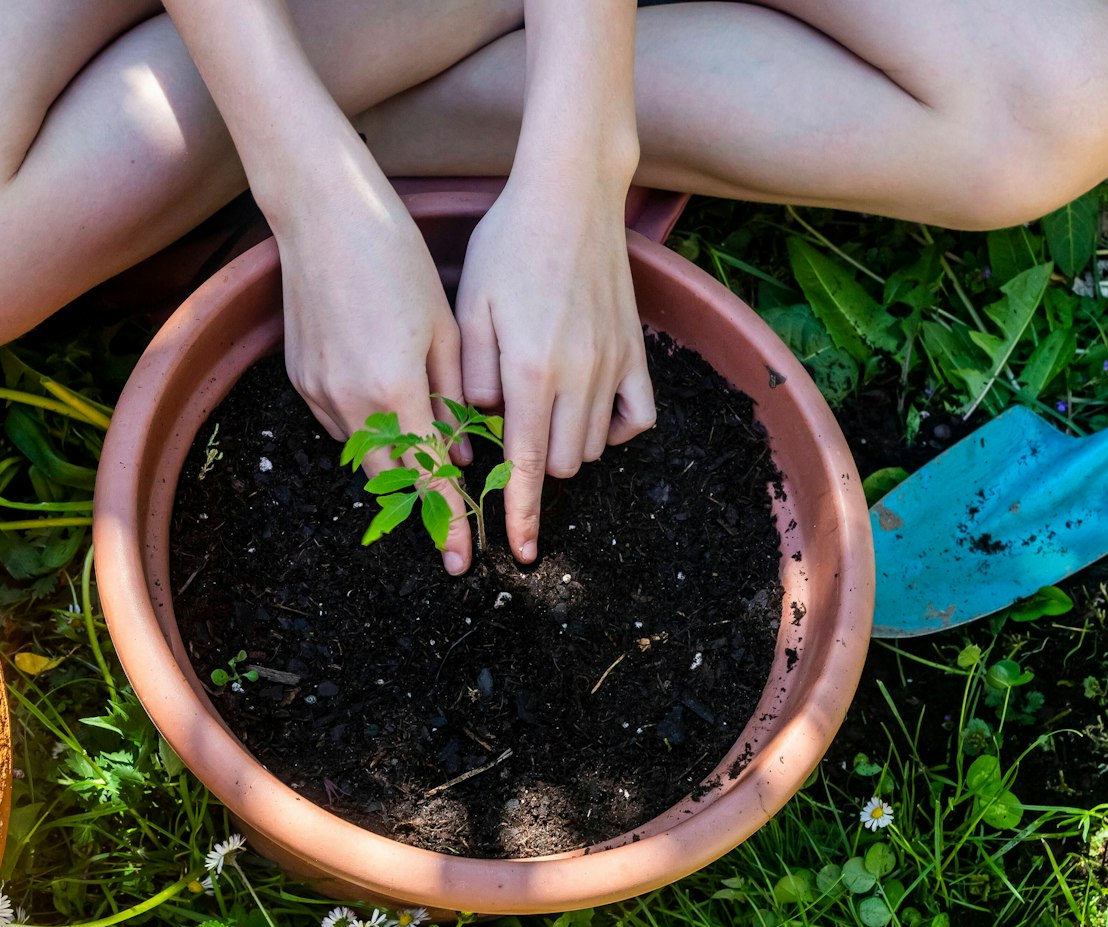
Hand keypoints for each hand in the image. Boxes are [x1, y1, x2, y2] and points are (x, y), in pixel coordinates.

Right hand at [278, 192, 474, 574]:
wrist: (322, 214)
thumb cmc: (395, 257)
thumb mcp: (443, 326)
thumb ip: (453, 396)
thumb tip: (461, 452)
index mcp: (394, 388)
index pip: (427, 474)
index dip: (447, 519)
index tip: (463, 557)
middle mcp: (349, 399)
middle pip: (389, 478)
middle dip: (419, 506)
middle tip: (450, 528)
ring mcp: (317, 390)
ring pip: (362, 452)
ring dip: (393, 465)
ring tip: (424, 464)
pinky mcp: (299, 377)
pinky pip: (338, 424)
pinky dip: (367, 431)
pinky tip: (388, 414)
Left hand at [456, 180, 655, 562]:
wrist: (571, 194)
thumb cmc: (507, 244)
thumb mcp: (469, 306)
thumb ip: (470, 374)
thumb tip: (478, 427)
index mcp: (530, 370)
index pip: (527, 464)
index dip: (522, 513)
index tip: (520, 551)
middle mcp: (578, 375)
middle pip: (564, 463)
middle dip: (535, 467)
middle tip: (508, 434)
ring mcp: (614, 364)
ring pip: (595, 444)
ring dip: (566, 445)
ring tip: (538, 408)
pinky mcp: (636, 350)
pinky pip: (638, 416)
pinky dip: (615, 428)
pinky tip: (586, 409)